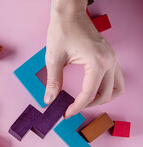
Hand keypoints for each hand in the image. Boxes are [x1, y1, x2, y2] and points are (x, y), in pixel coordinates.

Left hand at [45, 0, 124, 117]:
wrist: (70, 13)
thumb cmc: (62, 31)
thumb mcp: (54, 59)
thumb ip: (53, 82)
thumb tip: (49, 100)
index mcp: (97, 62)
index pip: (89, 94)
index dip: (76, 107)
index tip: (65, 113)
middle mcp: (109, 61)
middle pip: (106, 95)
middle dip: (88, 105)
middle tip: (71, 108)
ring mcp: (112, 58)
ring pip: (116, 89)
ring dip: (101, 99)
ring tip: (83, 102)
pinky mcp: (110, 56)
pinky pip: (116, 79)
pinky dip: (106, 89)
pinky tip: (91, 90)